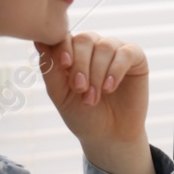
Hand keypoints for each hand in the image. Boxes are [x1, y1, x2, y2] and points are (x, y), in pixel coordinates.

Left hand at [35, 32, 154, 173]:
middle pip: (85, 39)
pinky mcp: (136, 58)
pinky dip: (116, 69)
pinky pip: (126, 53)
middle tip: (80, 89)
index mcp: (73, 51)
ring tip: (93, 97)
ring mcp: (116, 51)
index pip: (66, 36)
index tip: (64, 65)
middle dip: (81, 65)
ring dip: (97, 73)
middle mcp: (94, 47)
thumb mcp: (60, 94)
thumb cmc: (82, 115)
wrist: (108, 136)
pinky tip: (110, 87)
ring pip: (105, 47)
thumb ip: (49, 68)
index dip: (64, 47)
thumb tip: (38, 40)